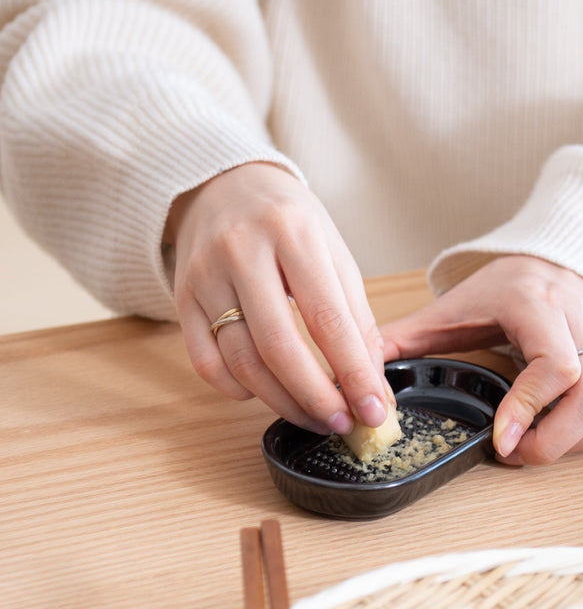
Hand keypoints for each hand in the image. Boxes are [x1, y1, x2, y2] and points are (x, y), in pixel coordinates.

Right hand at [165, 162, 390, 433]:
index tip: (374, 411)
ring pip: (240, 362)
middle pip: (279, 347)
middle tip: (342, 424)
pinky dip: (237, 390)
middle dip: (316, 398)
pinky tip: (264, 394)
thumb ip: (355, 317)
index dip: (353, 373)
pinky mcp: (181, 297)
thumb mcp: (333, 253)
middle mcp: (242, 251)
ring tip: (314, 417)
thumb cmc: (289, 222)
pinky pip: (205, 362)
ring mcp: (204, 275)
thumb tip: (370, 383)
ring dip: (281, 402)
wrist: (224, 184)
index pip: (327, 319)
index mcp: (293, 233)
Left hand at [380, 256, 582, 463]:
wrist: (560, 259)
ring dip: (580, 441)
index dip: (529, 409)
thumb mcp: (456, 305)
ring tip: (540, 441)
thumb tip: (357, 369)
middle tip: (517, 454)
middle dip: (555, 441)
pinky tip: (574, 431)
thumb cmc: (509, 285)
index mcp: (539, 304)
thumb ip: (408, 337)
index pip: (556, 364)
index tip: (501, 443)